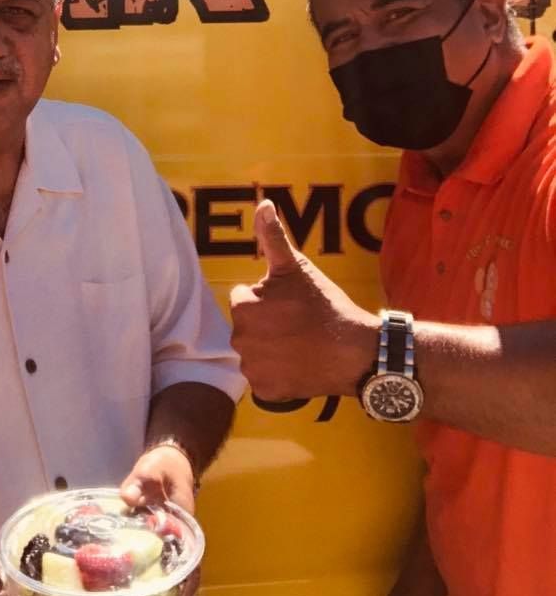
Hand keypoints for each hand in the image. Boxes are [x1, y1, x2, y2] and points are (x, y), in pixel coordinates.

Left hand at [120, 443, 198, 595]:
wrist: (169, 461)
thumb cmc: (164, 467)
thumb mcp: (153, 468)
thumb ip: (142, 480)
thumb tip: (129, 497)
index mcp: (185, 528)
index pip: (191, 567)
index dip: (184, 592)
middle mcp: (181, 540)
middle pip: (183, 579)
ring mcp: (171, 541)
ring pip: (171, 574)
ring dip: (161, 594)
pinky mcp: (159, 538)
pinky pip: (157, 563)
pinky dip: (149, 578)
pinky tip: (132, 590)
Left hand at [230, 201, 378, 399]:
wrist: (357, 352)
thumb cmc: (326, 306)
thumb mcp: (298, 267)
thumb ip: (272, 237)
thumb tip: (263, 204)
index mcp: (244, 305)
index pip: (246, 299)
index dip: (269, 300)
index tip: (292, 305)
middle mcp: (240, 338)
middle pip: (248, 327)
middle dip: (267, 325)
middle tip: (298, 326)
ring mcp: (252, 367)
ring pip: (255, 353)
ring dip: (270, 350)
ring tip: (299, 346)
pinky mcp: (265, 391)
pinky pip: (263, 380)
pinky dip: (277, 376)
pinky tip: (298, 366)